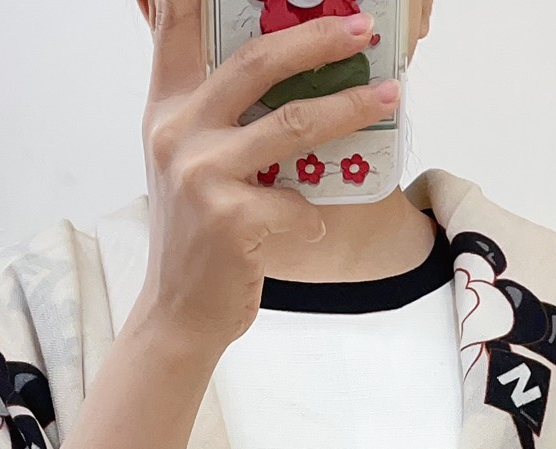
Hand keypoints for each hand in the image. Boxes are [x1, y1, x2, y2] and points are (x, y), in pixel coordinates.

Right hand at [139, 0, 400, 352]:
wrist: (179, 313)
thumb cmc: (196, 235)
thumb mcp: (185, 161)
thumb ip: (211, 109)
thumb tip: (275, 60)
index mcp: (167, 108)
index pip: (174, 26)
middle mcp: (176, 132)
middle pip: (257, 61)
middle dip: (318, 40)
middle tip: (363, 31)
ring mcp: (200, 176)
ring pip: (291, 124)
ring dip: (348, 109)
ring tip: (388, 100)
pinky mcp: (229, 221)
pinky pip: (297, 202)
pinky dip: (314, 212)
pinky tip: (313, 221)